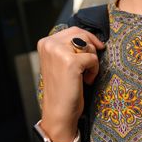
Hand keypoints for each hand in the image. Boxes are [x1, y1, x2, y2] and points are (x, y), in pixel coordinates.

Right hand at [36, 26, 103, 141]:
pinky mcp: (71, 62)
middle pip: (82, 34)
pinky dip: (94, 70)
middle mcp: (50, 44)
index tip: (96, 48)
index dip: (88, 39)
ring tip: (84, 75)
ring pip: (88, 45)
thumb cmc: (62, 88)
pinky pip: (93, 58)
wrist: (59, 111)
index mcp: (45, 43)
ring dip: (92, 60)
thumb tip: (91, 37)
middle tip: (89, 65)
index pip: (73, 30)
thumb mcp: (60, 61)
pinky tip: (85, 81)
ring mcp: (59, 52)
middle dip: (91, 49)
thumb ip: (68, 46)